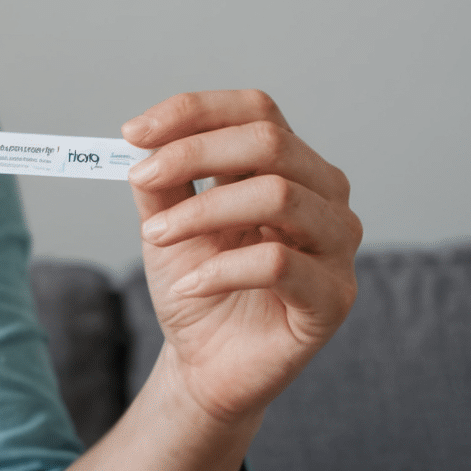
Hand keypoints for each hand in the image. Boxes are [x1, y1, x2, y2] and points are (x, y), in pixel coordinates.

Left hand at [124, 89, 360, 426]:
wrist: (205, 360)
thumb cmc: (197, 282)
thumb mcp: (167, 220)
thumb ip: (162, 178)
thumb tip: (142, 138)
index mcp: (290, 165)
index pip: (256, 110)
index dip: (194, 112)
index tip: (133, 133)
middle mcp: (325, 196)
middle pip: (270, 141)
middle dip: (192, 154)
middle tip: (139, 177)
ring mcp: (337, 245)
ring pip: (278, 195)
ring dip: (202, 211)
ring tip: (157, 236)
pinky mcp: (334, 297)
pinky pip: (279, 263)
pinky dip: (221, 269)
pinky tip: (190, 285)